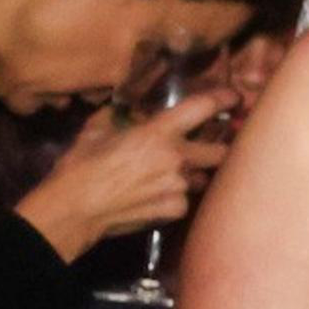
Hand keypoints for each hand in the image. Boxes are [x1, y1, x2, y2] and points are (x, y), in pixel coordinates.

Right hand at [16, 89, 235, 261]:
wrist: (74, 208)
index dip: (223, 100)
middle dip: (219, 148)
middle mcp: (177, 159)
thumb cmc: (80, 166)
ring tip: (169, 175)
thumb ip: (119, 118)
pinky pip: (185, 199)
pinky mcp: (175, 210)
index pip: (203, 108)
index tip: (234, 98)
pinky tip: (154, 196)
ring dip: (192, 175)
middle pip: (221, 151)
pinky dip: (175, 196)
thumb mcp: (96, 131)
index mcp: (159, 133)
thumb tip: (128, 112)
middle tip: (209, 146)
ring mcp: (179, 187)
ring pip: (202, 177)